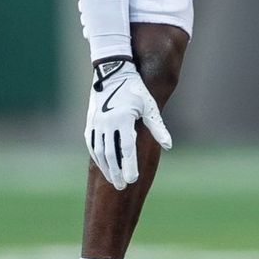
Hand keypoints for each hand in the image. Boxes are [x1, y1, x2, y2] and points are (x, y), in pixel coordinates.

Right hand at [85, 58, 171, 189]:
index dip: (129, 165)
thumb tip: (168, 146)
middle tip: (123, 186)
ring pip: (100, 152)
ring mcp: (96, 124)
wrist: (112, 72)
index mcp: (122, 119)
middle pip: (111, 154)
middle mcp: (107, 123)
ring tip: (114, 181)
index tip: (133, 180)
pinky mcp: (90, 124)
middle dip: (117, 172)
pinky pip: (93, 146)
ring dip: (106, 168)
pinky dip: (98, 158)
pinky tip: (104, 167)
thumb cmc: (135, 90)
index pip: (126, 148)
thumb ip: (157, 127)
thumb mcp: (149, 106)